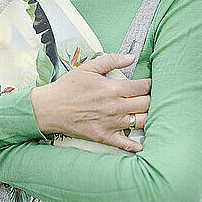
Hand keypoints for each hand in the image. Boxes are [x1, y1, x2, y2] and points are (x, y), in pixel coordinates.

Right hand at [30, 53, 151, 152]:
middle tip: (148, 97)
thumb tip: (131, 57)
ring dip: (147, 116)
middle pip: (146, 104)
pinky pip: (127, 144)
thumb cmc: (69, 87)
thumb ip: (111, 60)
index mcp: (112, 88)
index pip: (142, 87)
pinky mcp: (105, 137)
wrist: (50, 108)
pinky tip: (142, 142)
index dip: (149, 84)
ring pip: (141, 121)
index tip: (149, 83)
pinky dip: (137, 144)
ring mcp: (111, 124)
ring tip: (145, 112)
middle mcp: (115, 107)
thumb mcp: (88, 68)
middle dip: (150, 98)